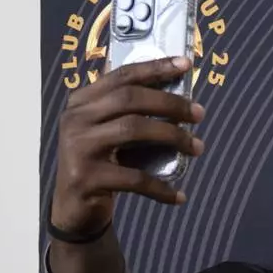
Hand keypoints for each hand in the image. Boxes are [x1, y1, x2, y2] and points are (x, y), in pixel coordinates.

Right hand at [51, 56, 205, 234]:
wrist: (74, 208)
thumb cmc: (102, 164)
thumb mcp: (108, 131)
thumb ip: (127, 109)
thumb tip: (170, 80)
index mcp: (82, 102)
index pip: (121, 76)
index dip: (154, 68)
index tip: (185, 64)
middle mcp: (75, 119)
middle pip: (129, 99)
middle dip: (170, 103)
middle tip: (199, 113)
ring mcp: (78, 147)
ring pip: (133, 131)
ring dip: (173, 137)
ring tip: (197, 147)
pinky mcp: (86, 177)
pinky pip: (134, 179)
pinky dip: (161, 188)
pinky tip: (180, 196)